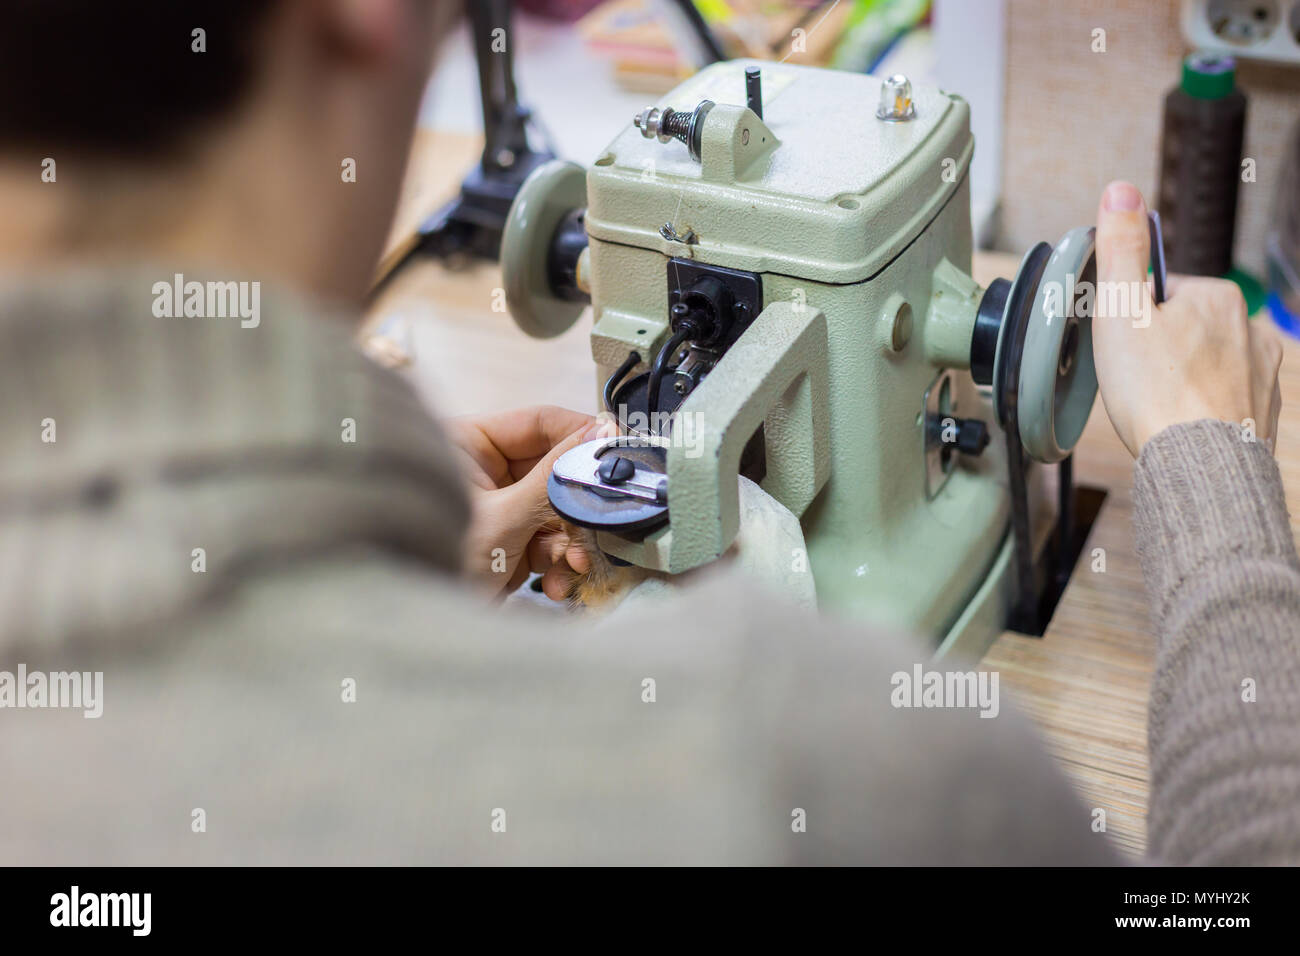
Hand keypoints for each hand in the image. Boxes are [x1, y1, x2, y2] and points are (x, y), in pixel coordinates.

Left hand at [447, 405, 612, 595]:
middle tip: (599, 523)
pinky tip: (558, 584)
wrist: (424, 627)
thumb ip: (553, 477)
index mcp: (469, 444)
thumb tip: (600, 434)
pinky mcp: (511, 542)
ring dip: (573, 541)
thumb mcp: (502, 518)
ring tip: (572, 565)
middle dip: (577, 505)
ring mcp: (500, 508)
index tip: (614, 453)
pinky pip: (550, 540)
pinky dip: (559, 562)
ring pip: (559, 509)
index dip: (581, 436)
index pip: (539, 423)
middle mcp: (485, 471)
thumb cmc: (436, 564)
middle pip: (555, 470)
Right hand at [1092, 180, 1282, 457]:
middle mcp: (1250, 329)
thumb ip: (1121, 249)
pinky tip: (1178, 423)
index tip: (1122, 345)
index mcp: (1217, 297)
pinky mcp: (1262, 410)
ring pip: (1205, 362)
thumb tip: (1122, 191)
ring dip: (1179, 378)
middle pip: (1184, 326)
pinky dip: (1198, 408)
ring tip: (1155, 405)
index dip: (1132, 318)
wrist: (1199, 463)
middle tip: (1133, 378)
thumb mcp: (1120, 310)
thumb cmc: (1156, 392)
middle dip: (1157, 348)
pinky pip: (1222, 397)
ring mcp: (1262, 372)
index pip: (1163, 292)